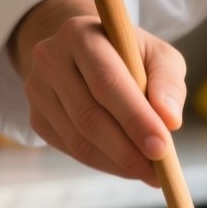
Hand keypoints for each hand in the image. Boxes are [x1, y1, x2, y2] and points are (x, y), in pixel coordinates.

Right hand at [9, 0, 186, 185]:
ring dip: (117, 163)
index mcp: (81, 34)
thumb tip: (170, 121)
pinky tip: (127, 165)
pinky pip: (71, 149)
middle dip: (127, 150)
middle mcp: (50, 58)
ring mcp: (37, 89)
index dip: (135, 118)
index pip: (107, 82)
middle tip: (159, 172)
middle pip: (88, 116)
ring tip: (150, 172)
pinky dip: (104, 163)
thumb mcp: (158, 55)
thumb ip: (168, 83)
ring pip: (78, 139)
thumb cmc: (130, 55)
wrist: (86, 53)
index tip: (162, 148)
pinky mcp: (37, 117)